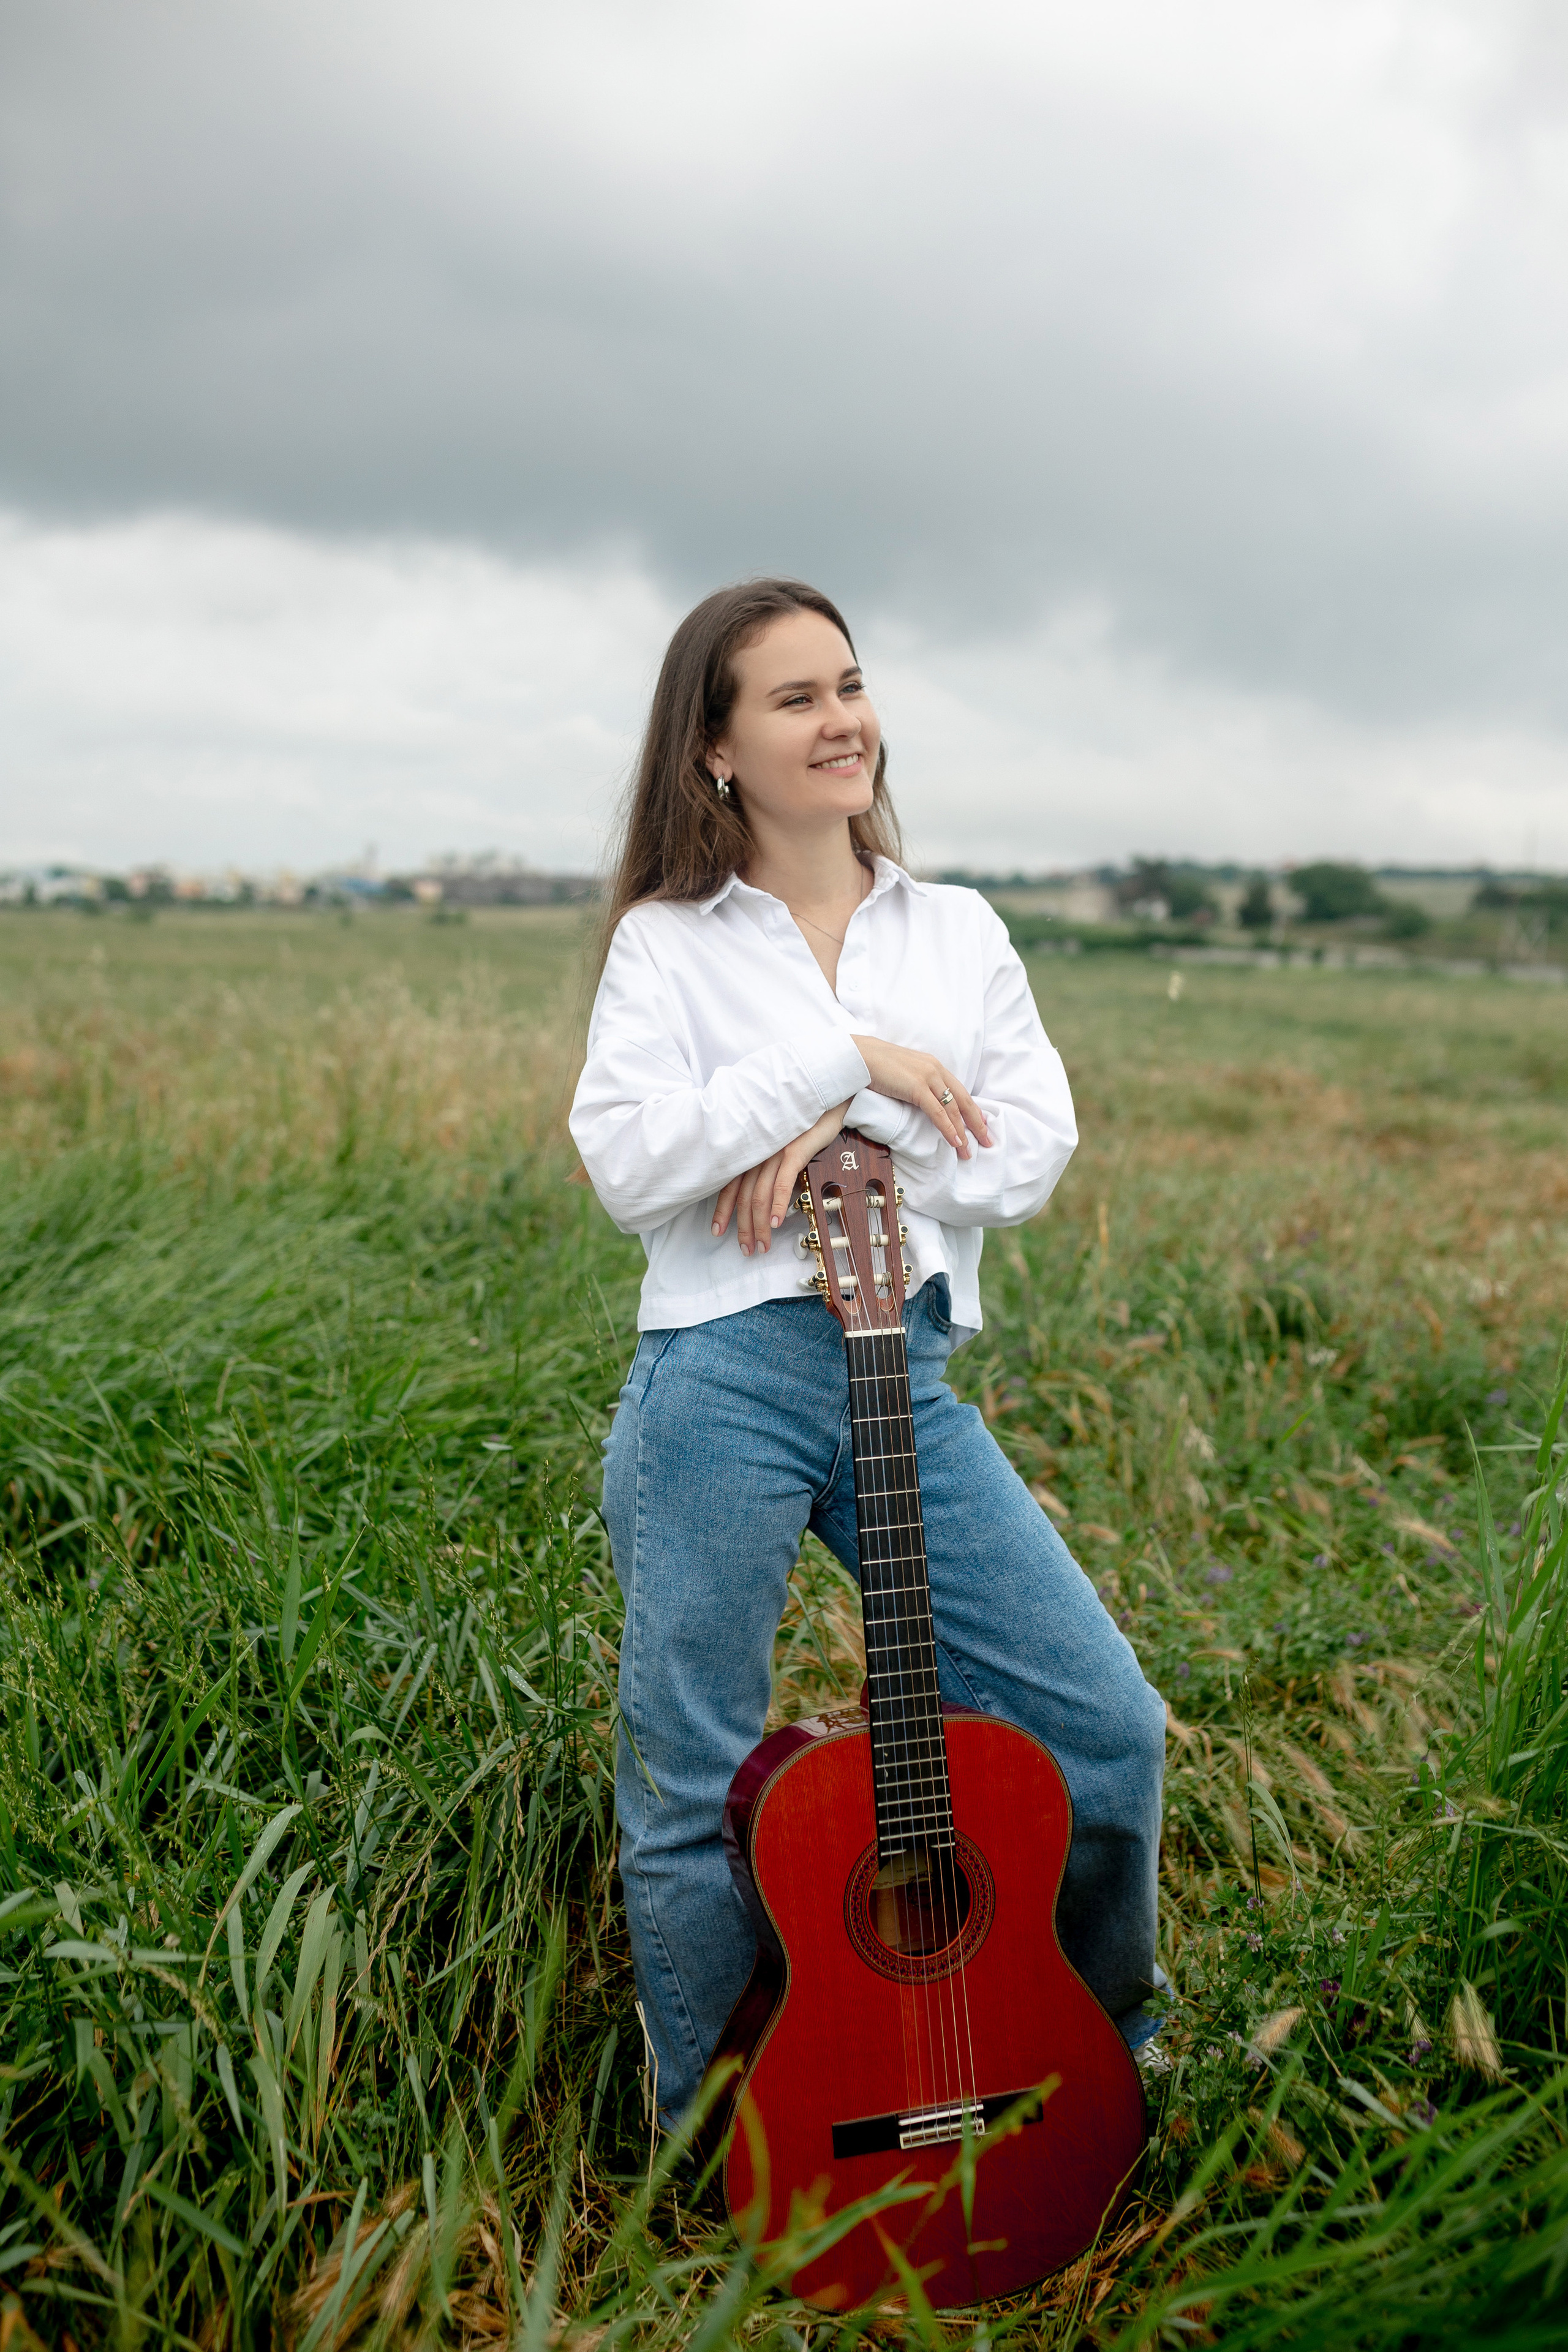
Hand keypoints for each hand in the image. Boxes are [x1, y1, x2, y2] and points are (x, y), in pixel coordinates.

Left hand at [711, 1101, 851, 1256]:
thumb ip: (768, 1167)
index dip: (722, 1211)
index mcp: (752, 1152)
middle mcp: (758, 1153)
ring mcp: (774, 1152)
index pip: (730, 1186)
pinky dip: (778, 1206)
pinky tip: (777, 1224)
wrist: (826, 1099)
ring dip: (760, 1225)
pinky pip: (782, 1183)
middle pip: (744, 1197)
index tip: (717, 1232)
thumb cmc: (804, 1124)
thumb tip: (765, 1198)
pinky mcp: (794, 1151)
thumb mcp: (779, 1145)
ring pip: (761, 1196)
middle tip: (745, 1250)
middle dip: (743, 1227)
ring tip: (762, 1245)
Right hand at [849, 1036, 990, 1157]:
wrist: (860, 1055)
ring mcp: (927, 1078)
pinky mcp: (916, 1087)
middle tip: (987, 1141)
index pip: (960, 1091)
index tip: (981, 1125)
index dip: (973, 1110)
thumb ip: (917, 1083)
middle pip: (963, 1100)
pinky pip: (937, 1112)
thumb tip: (921, 1099)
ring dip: (963, 1132)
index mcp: (934, 1066)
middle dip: (976, 1123)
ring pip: (953, 1109)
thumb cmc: (877, 1065)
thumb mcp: (904, 1072)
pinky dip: (948, 1128)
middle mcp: (935, 1070)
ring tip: (968, 1150)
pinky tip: (955, 1141)